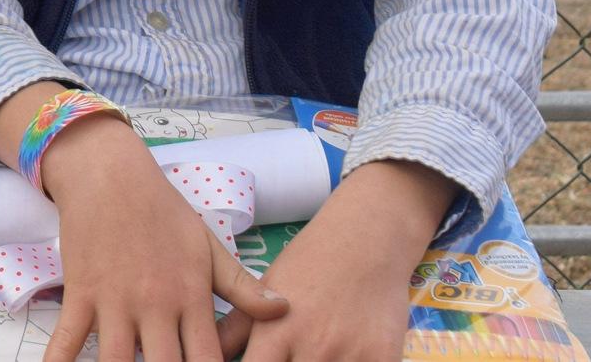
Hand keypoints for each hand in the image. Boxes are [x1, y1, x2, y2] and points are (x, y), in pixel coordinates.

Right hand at [36, 114, 288, 361]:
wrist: (109, 174)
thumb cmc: (164, 211)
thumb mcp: (209, 245)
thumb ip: (244, 286)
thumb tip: (285, 309)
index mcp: (191, 298)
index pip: (208, 360)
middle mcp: (155, 306)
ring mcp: (114, 302)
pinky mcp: (80, 293)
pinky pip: (65, 338)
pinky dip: (59, 361)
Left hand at [226, 162, 452, 361]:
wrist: (366, 241)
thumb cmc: (308, 266)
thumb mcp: (264, 292)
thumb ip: (234, 330)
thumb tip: (205, 351)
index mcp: (273, 334)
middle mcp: (311, 348)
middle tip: (288, 358)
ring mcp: (349, 356)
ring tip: (310, 355)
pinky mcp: (385, 359)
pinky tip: (342, 358)